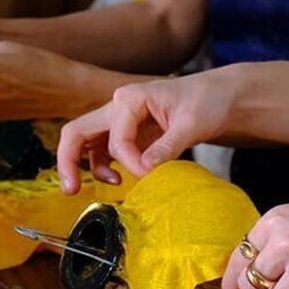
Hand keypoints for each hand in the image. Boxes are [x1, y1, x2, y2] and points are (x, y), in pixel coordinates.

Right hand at [57, 70, 236, 193]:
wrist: (219, 98)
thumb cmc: (207, 101)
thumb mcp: (191, 124)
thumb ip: (167, 147)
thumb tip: (145, 170)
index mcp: (131, 98)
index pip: (117, 139)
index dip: (130, 163)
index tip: (149, 177)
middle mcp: (118, 107)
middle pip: (77, 132)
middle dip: (68, 160)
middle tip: (71, 190)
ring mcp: (120, 120)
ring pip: (86, 143)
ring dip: (84, 166)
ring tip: (99, 187)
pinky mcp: (127, 134)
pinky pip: (103, 151)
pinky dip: (103, 167)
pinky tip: (117, 179)